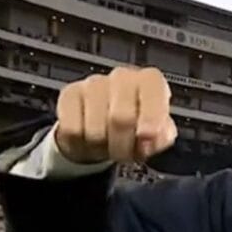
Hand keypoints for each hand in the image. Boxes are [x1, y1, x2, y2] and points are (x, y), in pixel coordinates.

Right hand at [55, 66, 176, 163]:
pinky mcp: (69, 95)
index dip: (150, 116)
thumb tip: (153, 137)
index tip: (146, 137)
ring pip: (95, 129)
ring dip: (103, 147)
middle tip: (125, 154)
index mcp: (149, 81)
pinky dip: (81, 144)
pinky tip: (89, 140)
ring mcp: (93, 84)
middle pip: (121, 117)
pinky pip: (72, 130)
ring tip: (108, 145)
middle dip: (124, 145)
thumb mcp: (158, 134)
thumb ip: (162, 135)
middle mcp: (122, 77)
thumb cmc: (136, 127)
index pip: (152, 89)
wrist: (106, 128)